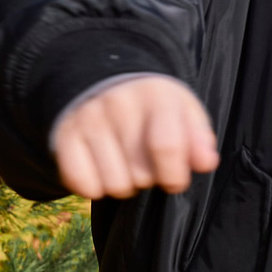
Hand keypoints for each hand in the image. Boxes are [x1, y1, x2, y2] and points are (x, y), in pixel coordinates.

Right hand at [52, 76, 218, 198]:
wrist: (108, 84)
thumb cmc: (155, 109)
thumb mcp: (185, 114)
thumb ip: (199, 139)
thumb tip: (206, 162)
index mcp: (156, 95)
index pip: (166, 147)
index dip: (174, 175)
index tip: (173, 180)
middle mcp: (118, 103)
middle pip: (140, 173)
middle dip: (148, 178)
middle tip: (144, 161)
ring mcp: (89, 118)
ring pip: (114, 185)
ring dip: (123, 184)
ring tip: (124, 163)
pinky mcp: (65, 135)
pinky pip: (82, 184)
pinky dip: (94, 187)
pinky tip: (101, 169)